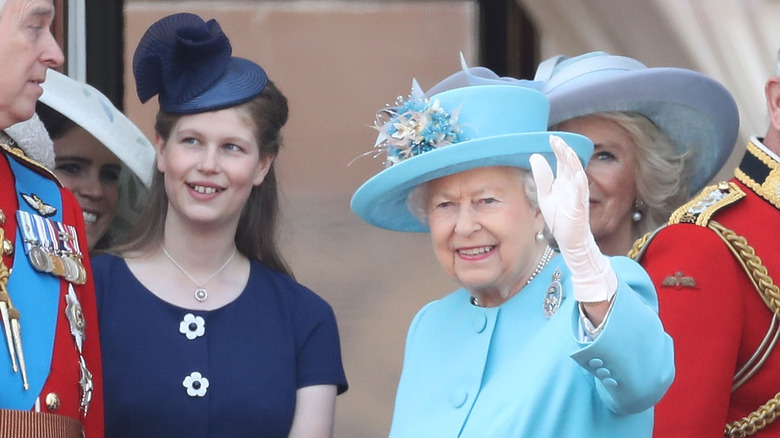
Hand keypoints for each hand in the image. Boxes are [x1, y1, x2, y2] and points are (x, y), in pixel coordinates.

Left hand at [529, 135, 616, 302]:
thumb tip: (534, 156)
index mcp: (564, 182)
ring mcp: (577, 198)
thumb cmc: (559, 217)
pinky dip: (579, 186)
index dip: (558, 149)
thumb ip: (542, 177)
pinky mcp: (579, 210)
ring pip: (578, 177)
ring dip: (574, 164)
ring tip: (568, 152)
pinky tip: (577, 176)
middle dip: (565, 152)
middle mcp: (573, 187)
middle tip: (557, 140)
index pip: (562, 161)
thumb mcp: (545, 195)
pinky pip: (580, 197)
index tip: (551, 137)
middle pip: (571, 165)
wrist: (569, 240)